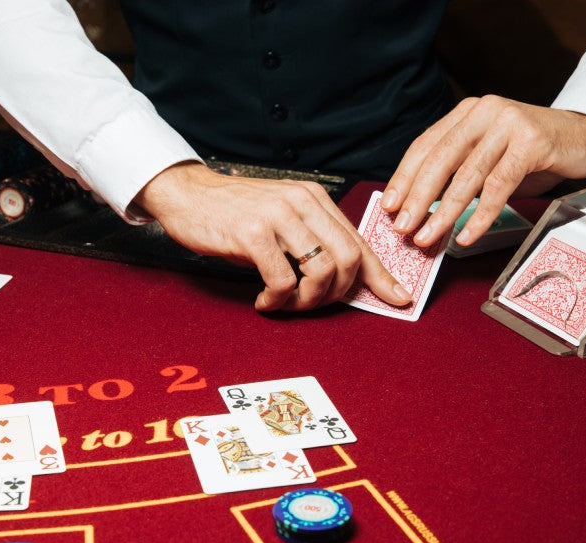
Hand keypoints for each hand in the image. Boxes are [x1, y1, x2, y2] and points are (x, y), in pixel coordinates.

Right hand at [135, 162, 411, 311]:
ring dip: (306, 301)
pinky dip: (277, 300)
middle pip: (348, 259)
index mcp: (315, 198)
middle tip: (311, 304)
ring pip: (320, 271)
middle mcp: (302, 202)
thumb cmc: (234, 213)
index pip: (359, 241)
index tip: (397, 299)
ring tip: (285, 303)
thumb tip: (345, 279)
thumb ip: (312, 239)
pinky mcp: (253, 233)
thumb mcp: (281, 219)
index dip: (380, 275)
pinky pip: (283, 280)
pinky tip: (264, 299)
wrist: (187, 195)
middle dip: (336, 294)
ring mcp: (278, 216)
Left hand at [380, 96, 585, 247]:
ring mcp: (509, 124)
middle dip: (418, 198)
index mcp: (467, 113)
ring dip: (444, 212)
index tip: (389, 205)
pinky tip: (467, 234)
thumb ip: (461, 170)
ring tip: (428, 237)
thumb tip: (422, 206)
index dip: (404, 177)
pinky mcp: (532, 142)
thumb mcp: (491, 154)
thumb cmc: (535, 151)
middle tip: (402, 228)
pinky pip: (498, 185)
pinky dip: (480, 214)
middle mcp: (484, 112)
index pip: (425, 145)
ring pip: (467, 175)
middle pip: (440, 160)